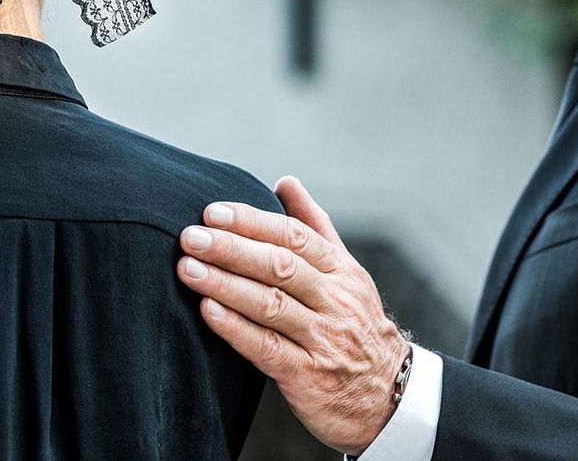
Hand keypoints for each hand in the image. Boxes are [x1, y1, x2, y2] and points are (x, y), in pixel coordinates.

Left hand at [178, 177, 410, 454]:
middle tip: (191, 237)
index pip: (296, 237)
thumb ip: (315, 227)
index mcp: (342, 271)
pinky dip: (236, 328)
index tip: (212, 212)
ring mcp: (323, 339)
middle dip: (232, 249)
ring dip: (226, 285)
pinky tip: (208, 312)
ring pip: (271, 304)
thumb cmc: (356, 326)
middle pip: (280, 266)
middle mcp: (335, 301)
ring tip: (188, 269)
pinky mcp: (308, 376)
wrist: (390, 396)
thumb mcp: (347, 273)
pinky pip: (268, 348)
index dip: (252, 222)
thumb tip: (285, 181)